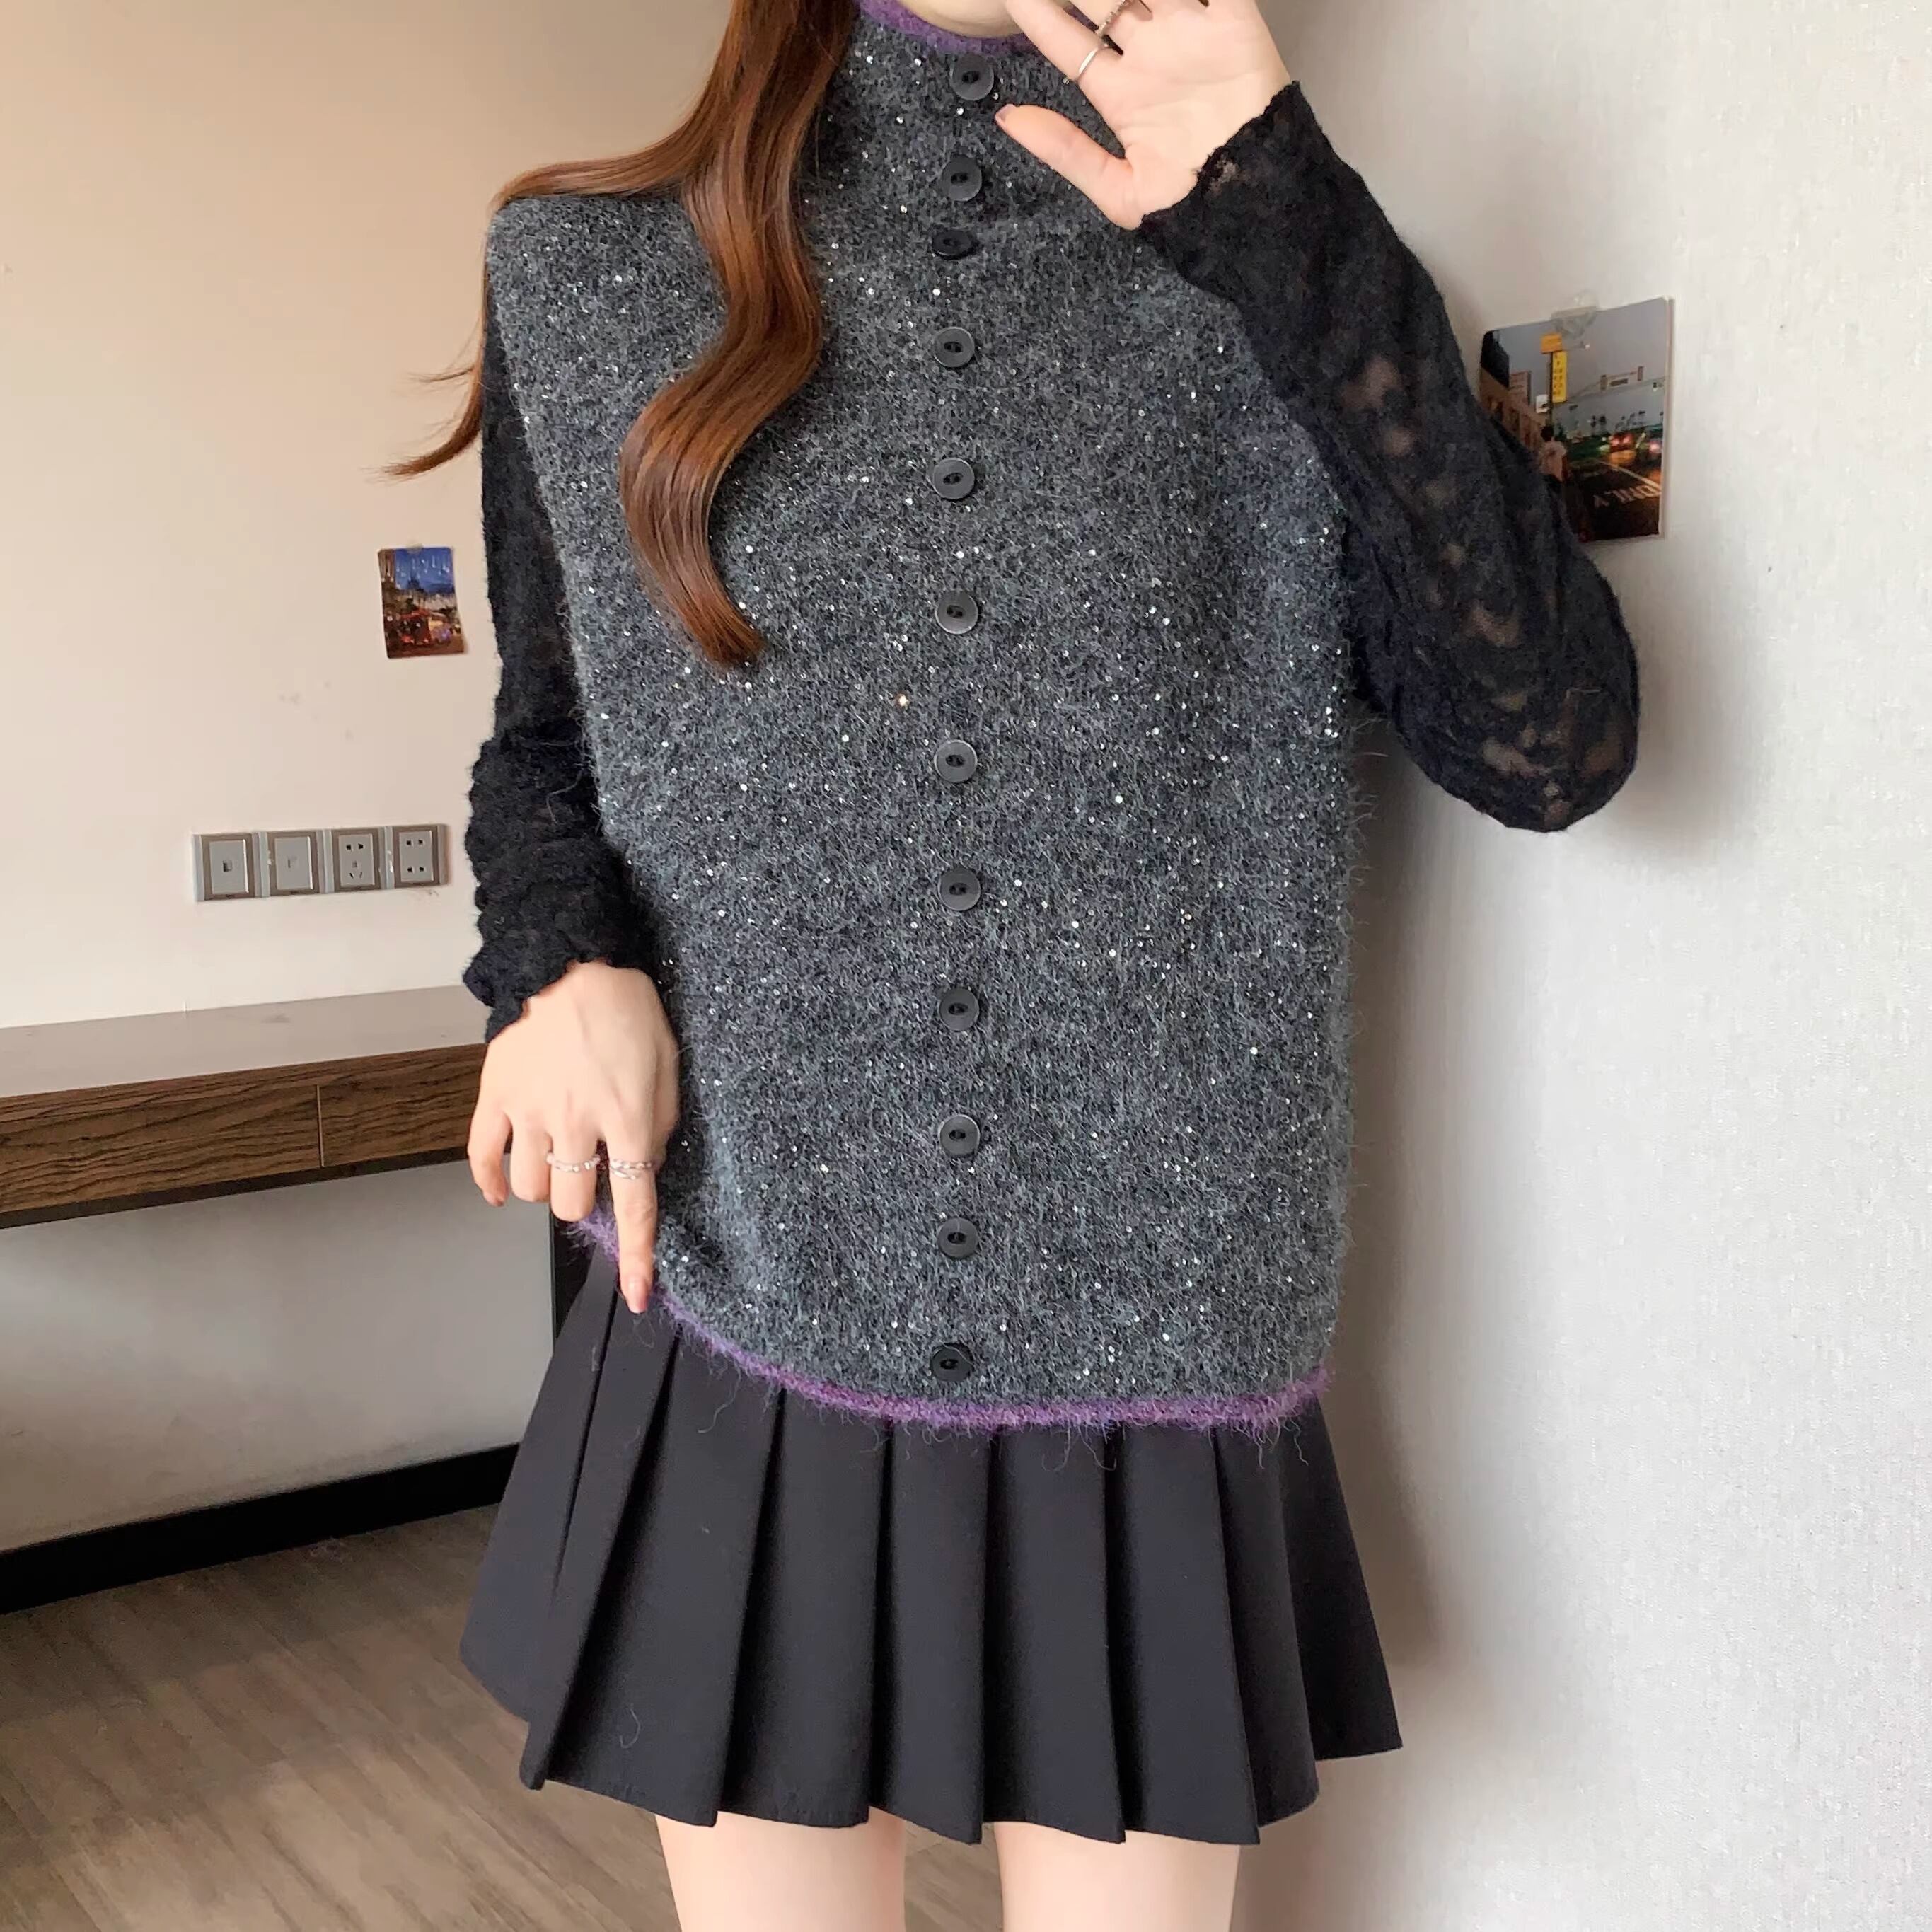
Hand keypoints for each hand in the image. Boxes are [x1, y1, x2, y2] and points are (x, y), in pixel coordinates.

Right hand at [467, 959, 680, 1313]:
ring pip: (528, 1188)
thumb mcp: (668, 1065)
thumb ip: (659, 1123)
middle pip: (569, 1203)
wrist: (571, 959)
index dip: (637, 1255)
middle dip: (582, 1200)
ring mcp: (529, 1110)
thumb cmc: (629, 1010)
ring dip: (544, 1186)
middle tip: (590, 1171)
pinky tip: (502, 1189)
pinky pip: (483, 1156)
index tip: (640, 1294)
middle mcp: (576, 1122)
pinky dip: (490, 1182)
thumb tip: (645, 1169)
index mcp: (626, 1117)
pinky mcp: (494, 1094)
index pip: (634, 1204)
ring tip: (556, 1159)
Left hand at [996, 0, 1290, 225]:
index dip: (1037, 15)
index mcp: (1119, 92)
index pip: (1068, 42)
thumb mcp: (1119, 190)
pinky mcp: (1233, 23)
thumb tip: (1007, 116)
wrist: (1254, 205)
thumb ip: (1064, 151)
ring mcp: (1189, 34)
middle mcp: (1150, 55)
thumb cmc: (1191, 208)